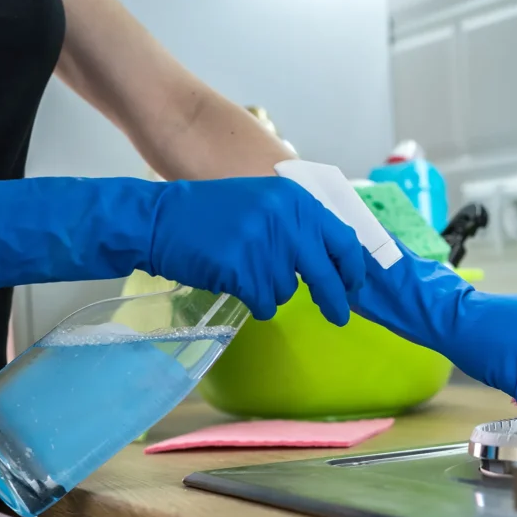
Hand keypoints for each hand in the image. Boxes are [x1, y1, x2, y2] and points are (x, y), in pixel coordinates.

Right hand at [0, 176, 364, 325]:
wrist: (160, 220)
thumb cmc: (211, 215)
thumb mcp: (262, 204)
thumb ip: (298, 225)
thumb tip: (336, 260)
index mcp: (294, 200)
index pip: (342, 238)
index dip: (353, 267)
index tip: (356, 285)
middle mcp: (284, 218)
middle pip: (325, 272)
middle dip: (335, 299)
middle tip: (340, 316)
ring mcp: (263, 243)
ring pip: (289, 290)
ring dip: (274, 291)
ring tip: (247, 273)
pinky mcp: (242, 268)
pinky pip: (265, 302)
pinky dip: (256, 302)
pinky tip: (238, 285)